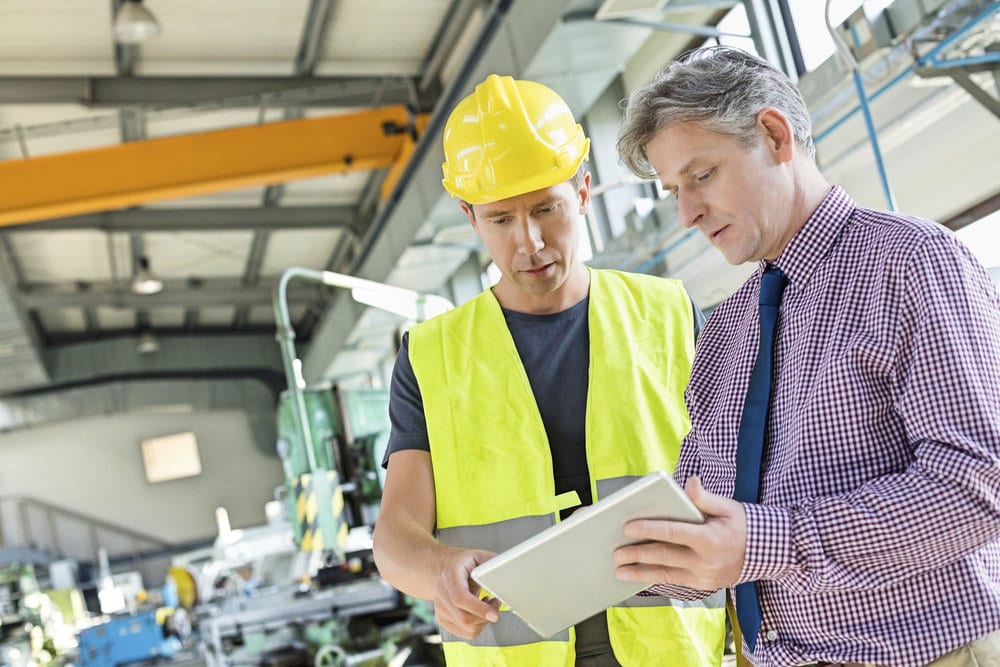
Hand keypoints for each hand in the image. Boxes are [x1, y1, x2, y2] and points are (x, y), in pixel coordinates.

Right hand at [432, 547, 501, 639]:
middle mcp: (442, 594)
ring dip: (483, 621)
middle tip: (495, 604)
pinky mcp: (443, 619)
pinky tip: (478, 612)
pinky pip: (465, 633)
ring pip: (467, 628)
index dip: (478, 608)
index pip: (461, 598)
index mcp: (450, 576)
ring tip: (487, 605)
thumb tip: (504, 567)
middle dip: (486, 616)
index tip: (494, 614)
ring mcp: (441, 609)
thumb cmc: (459, 563)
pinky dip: (477, 626)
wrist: (440, 569)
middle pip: (464, 617)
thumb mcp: (476, 555)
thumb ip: (490, 561)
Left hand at [613, 476, 747, 589]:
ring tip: (619, 570)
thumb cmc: (742, 524)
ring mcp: (704, 576)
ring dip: (640, 573)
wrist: (766, 553)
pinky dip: (654, 578)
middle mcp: (706, 561)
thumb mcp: (727, 506)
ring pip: (666, 574)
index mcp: (711, 539)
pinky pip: (674, 581)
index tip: (627, 527)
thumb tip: (690, 483)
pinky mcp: (702, 585)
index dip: (650, 529)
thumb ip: (704, 497)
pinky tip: (638, 576)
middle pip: (665, 556)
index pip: (674, 533)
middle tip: (615, 553)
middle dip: (638, 554)